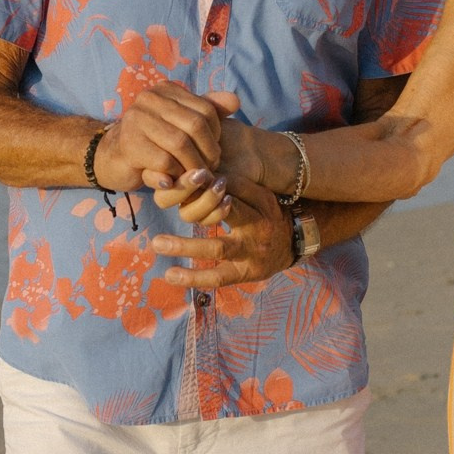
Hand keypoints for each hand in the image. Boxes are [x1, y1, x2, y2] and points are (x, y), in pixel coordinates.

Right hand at [93, 85, 230, 192]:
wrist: (114, 158)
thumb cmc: (153, 142)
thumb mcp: (181, 124)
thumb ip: (208, 110)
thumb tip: (235, 100)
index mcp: (165, 90)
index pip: (205, 109)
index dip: (216, 134)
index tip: (214, 152)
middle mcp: (149, 99)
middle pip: (195, 125)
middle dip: (208, 151)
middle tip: (210, 169)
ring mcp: (136, 120)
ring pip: (180, 144)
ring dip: (193, 166)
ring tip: (196, 177)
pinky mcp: (129, 144)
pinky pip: (164, 161)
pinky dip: (175, 175)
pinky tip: (174, 180)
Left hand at [156, 177, 293, 293]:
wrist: (295, 243)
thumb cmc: (270, 214)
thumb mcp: (262, 196)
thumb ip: (237, 186)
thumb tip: (204, 176)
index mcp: (259, 208)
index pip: (231, 196)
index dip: (206, 189)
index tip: (184, 181)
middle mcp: (255, 232)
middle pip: (222, 217)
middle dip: (193, 210)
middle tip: (165, 197)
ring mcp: (249, 255)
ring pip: (216, 250)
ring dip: (186, 246)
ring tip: (157, 243)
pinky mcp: (243, 274)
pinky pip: (216, 278)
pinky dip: (192, 278)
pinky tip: (169, 275)